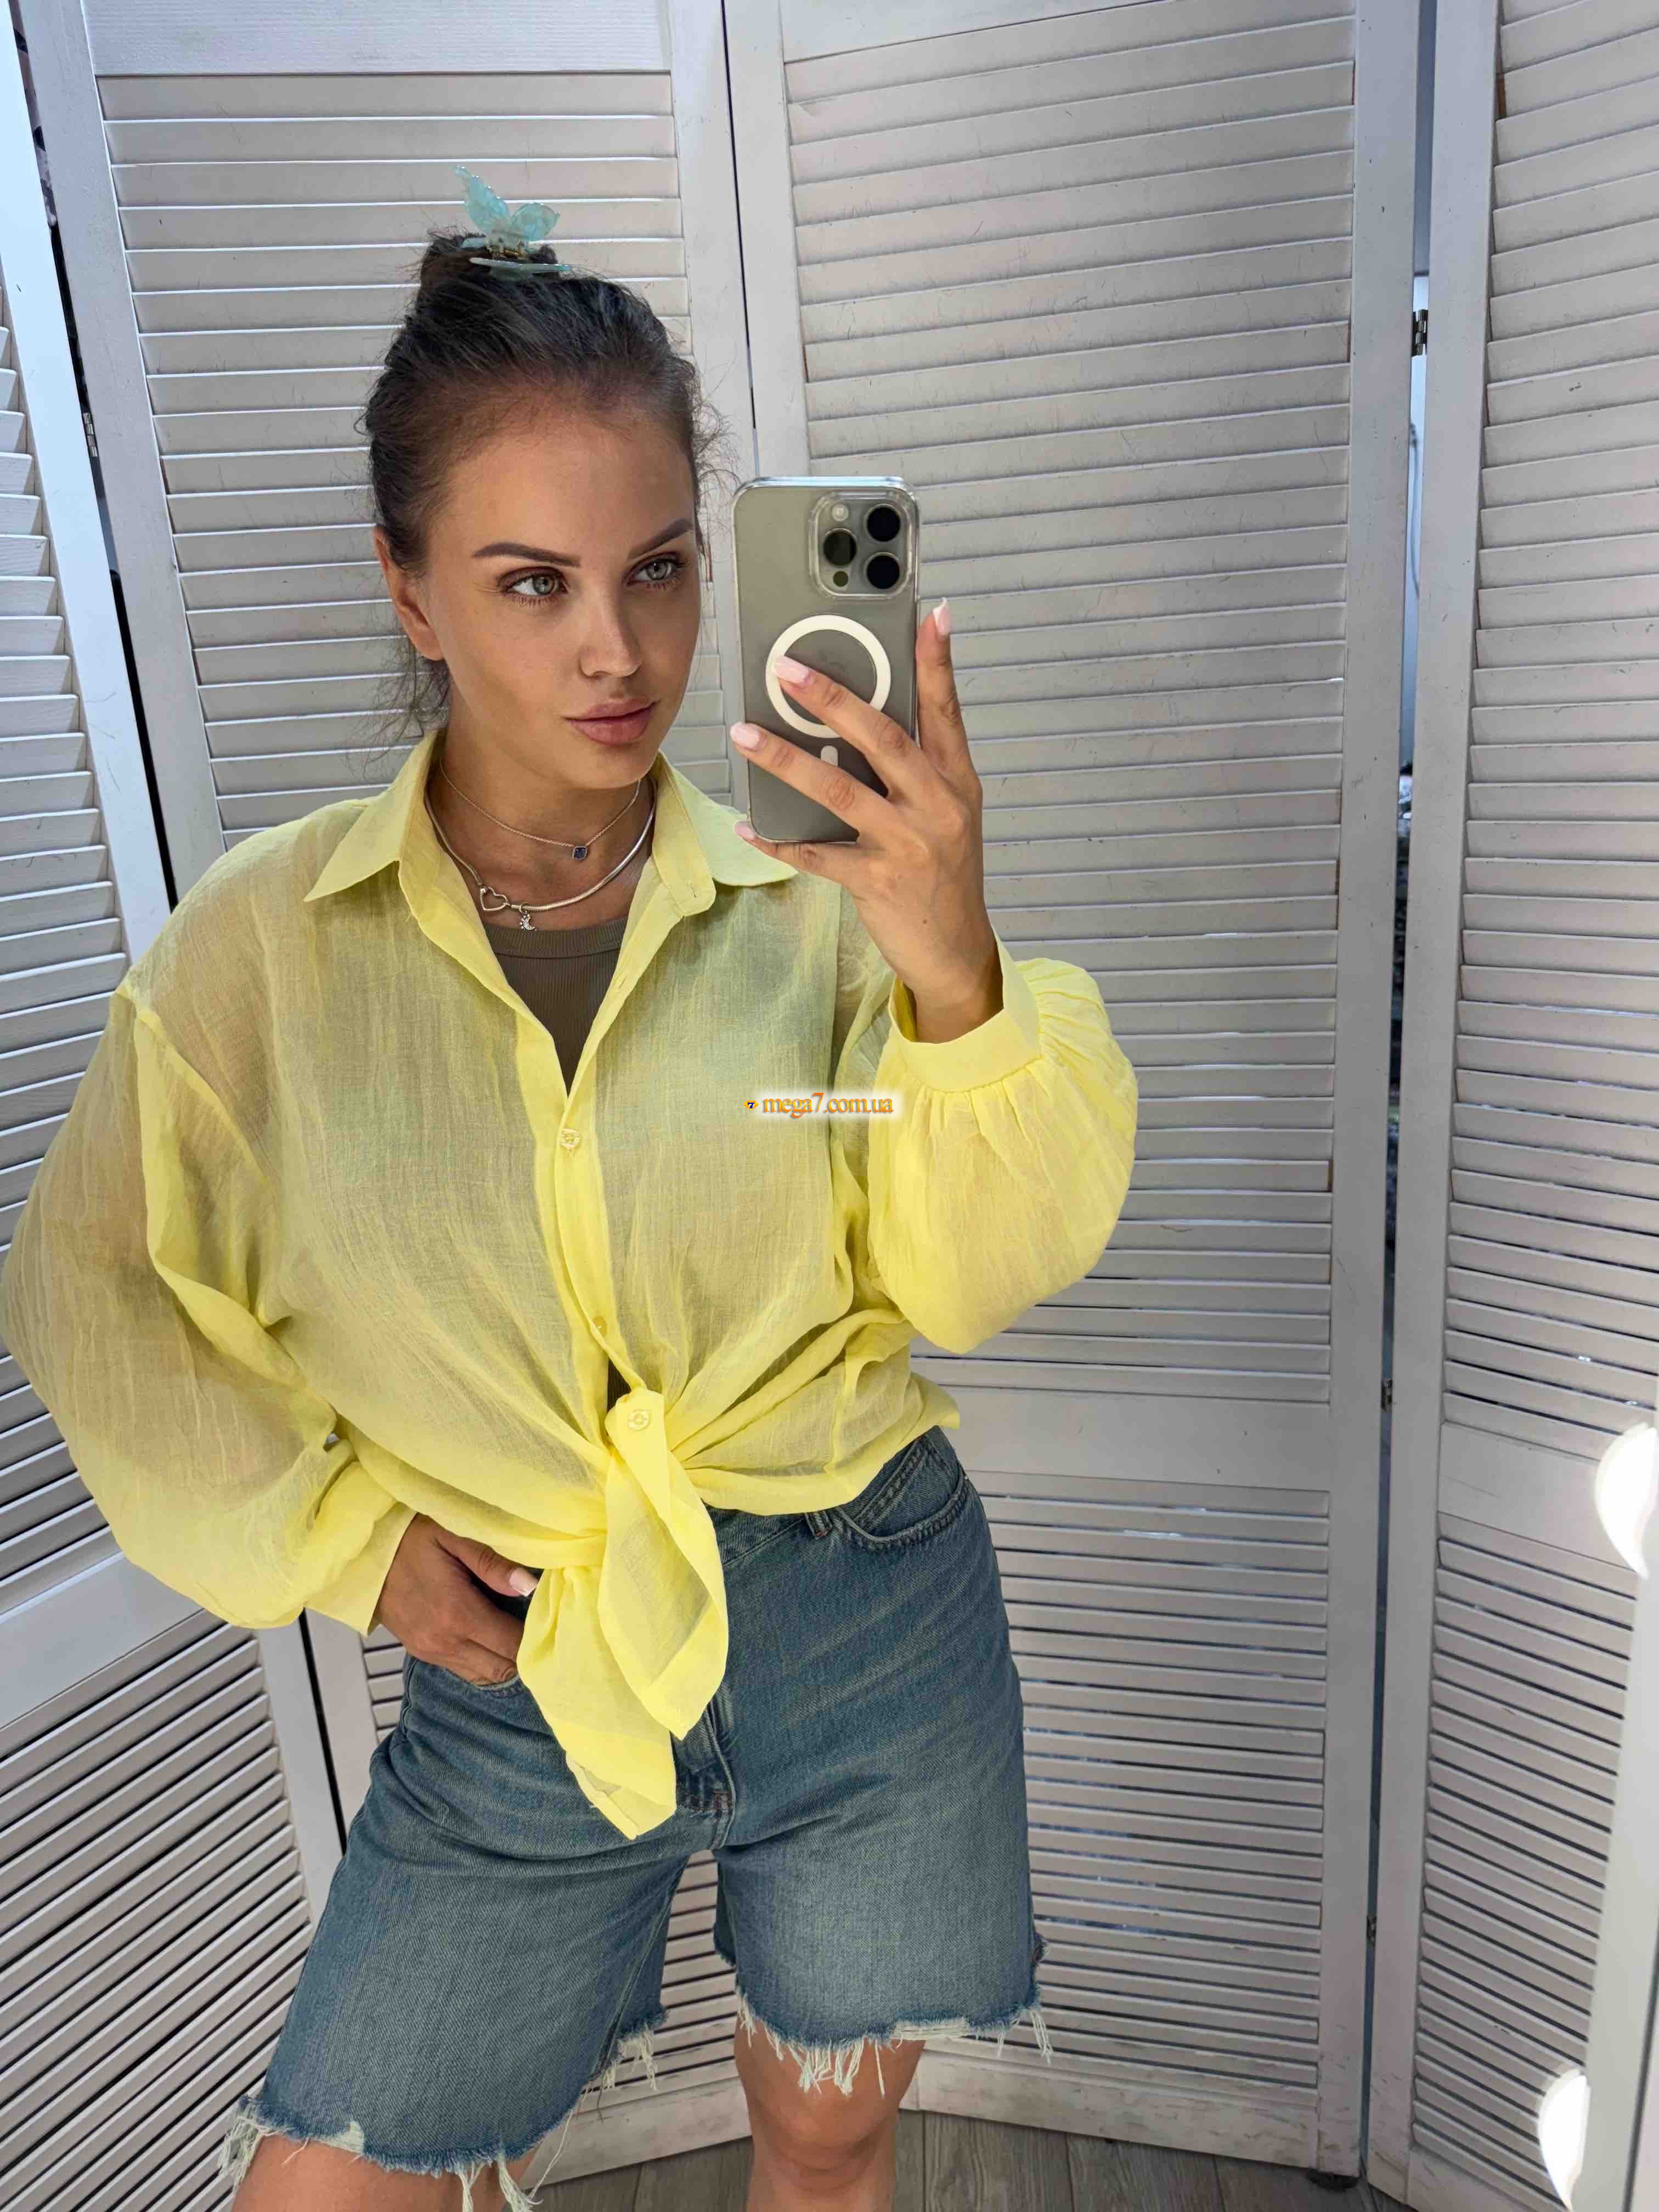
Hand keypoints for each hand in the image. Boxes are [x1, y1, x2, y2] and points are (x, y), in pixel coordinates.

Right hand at [374, 1513, 540, 1685]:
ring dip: (503, 1660)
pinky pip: (462, 1669)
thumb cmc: (412, 1538)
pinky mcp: (420, 1652)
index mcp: (458, 1614)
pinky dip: (482, 1660)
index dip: (536, 1639)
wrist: (365, 1553)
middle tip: (538, 1631)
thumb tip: (530, 1586)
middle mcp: (445, 1642)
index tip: (550, 1622)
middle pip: (501, 1670)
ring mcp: (430, 1651)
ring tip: (517, 1634)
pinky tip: (489, 1637)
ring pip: (482, 1675)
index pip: (512, 1646)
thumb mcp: (454, 1536)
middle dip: (524, 1655)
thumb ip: (493, 1564)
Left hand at [730, 602, 1001, 1041]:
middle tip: (788, 670)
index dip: (939, 663)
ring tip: (744, 734)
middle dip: (833, 700)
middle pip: (883, 739)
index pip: (947, 711)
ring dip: (786, 760)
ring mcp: (908, 844)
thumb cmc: (944, 876)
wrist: (957, 953)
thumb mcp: (948, 815)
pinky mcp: (877, 881)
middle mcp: (937, 806)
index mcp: (956, 781)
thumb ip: (917, 769)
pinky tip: (749, 825)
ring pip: (839, 790)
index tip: (933, 616)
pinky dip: (779, 840)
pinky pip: (817, 854)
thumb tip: (863, 720)